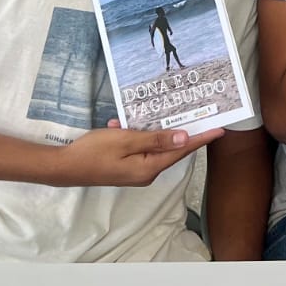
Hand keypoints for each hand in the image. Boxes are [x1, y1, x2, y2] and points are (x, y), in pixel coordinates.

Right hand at [58, 121, 222, 187]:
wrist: (65, 167)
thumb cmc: (95, 152)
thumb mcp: (127, 141)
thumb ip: (156, 139)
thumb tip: (184, 138)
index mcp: (150, 167)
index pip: (182, 150)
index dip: (201, 138)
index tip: (220, 129)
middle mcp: (146, 173)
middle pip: (171, 149)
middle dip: (183, 132)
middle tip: (199, 114)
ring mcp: (135, 171)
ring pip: (154, 147)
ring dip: (155, 131)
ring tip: (163, 112)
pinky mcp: (125, 167)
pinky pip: (139, 148)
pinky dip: (135, 135)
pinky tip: (122, 123)